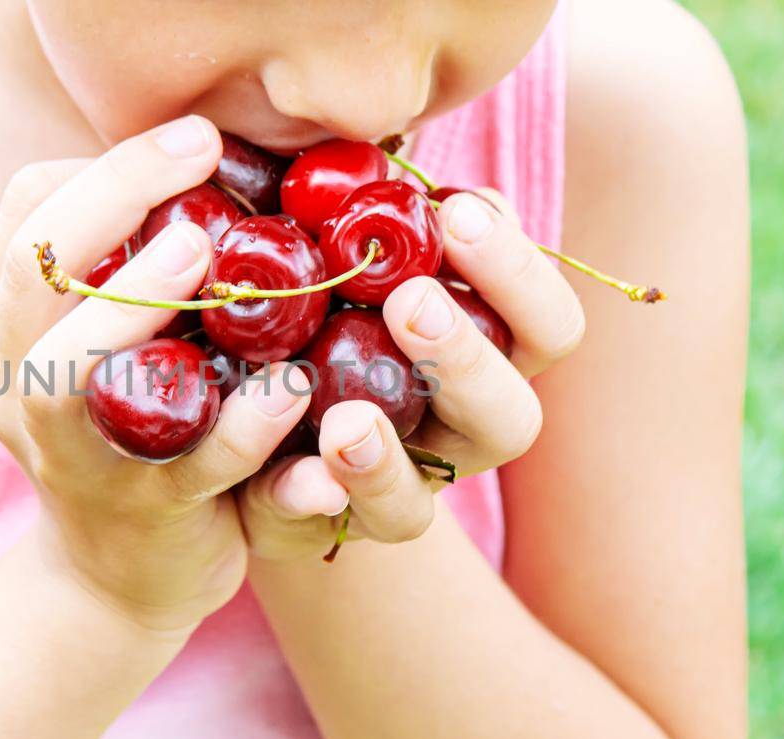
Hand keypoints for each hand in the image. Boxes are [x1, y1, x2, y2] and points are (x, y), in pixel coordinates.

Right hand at [0, 116, 310, 630]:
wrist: (119, 577)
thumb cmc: (126, 421)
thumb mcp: (95, 335)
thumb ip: (119, 258)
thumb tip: (205, 154)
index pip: (25, 212)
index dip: (106, 165)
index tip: (193, 138)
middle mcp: (13, 385)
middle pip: (35, 270)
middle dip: (114, 197)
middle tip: (200, 153)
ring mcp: (70, 453)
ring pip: (69, 372)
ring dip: (135, 302)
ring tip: (203, 252)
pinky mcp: (145, 508)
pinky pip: (190, 460)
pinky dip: (242, 420)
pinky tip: (291, 381)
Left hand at [238, 188, 585, 560]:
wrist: (238, 400)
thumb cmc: (311, 294)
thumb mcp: (338, 250)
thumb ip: (371, 214)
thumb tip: (383, 163)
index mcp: (483, 353)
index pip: (545, 325)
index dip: (518, 274)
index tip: (461, 213)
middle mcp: (455, 430)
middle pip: (512, 418)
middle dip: (467, 358)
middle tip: (411, 302)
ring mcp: (395, 489)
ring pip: (424, 502)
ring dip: (388, 455)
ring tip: (345, 417)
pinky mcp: (321, 525)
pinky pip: (327, 531)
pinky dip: (314, 499)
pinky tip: (297, 468)